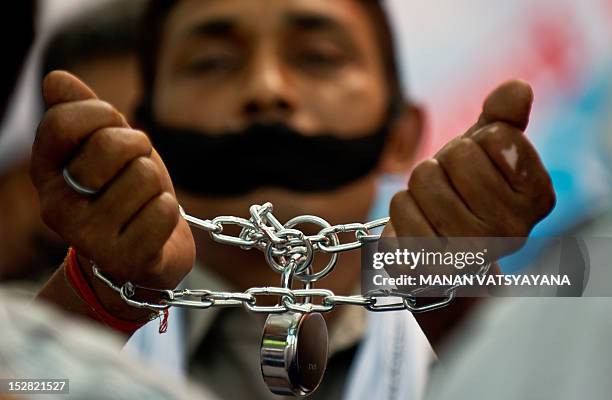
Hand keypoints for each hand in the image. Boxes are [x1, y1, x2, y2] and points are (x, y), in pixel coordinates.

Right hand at [31, 71, 194, 295]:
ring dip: (157, 186)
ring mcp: (88, 238)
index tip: (116, 127)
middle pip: (111, 145)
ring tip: (144, 203)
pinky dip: (169, 213)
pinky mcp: (123, 260)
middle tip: (136, 170)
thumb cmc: (124, 193)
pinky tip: (153, 227)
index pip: (64, 121)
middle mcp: (56, 207)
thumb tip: (56, 79)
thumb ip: (83, 113)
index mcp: (45, 172)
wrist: (143, 255)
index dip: (103, 114)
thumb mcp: (105, 148)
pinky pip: (164, 210)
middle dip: (139, 149)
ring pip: (145, 176)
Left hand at [383, 80, 554, 350]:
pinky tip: (418, 223)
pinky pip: (398, 213)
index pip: (498, 137)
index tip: (482, 161)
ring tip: (434, 202)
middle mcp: (511, 234)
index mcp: (537, 199)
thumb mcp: (488, 145)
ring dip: (420, 185)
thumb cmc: (467, 183)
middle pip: (456, 157)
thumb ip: (504, 115)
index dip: (479, 140)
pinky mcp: (429, 271)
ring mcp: (470, 257)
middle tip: (451, 182)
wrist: (441, 235)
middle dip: (445, 160)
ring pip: (422, 181)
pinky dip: (401, 210)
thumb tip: (516, 89)